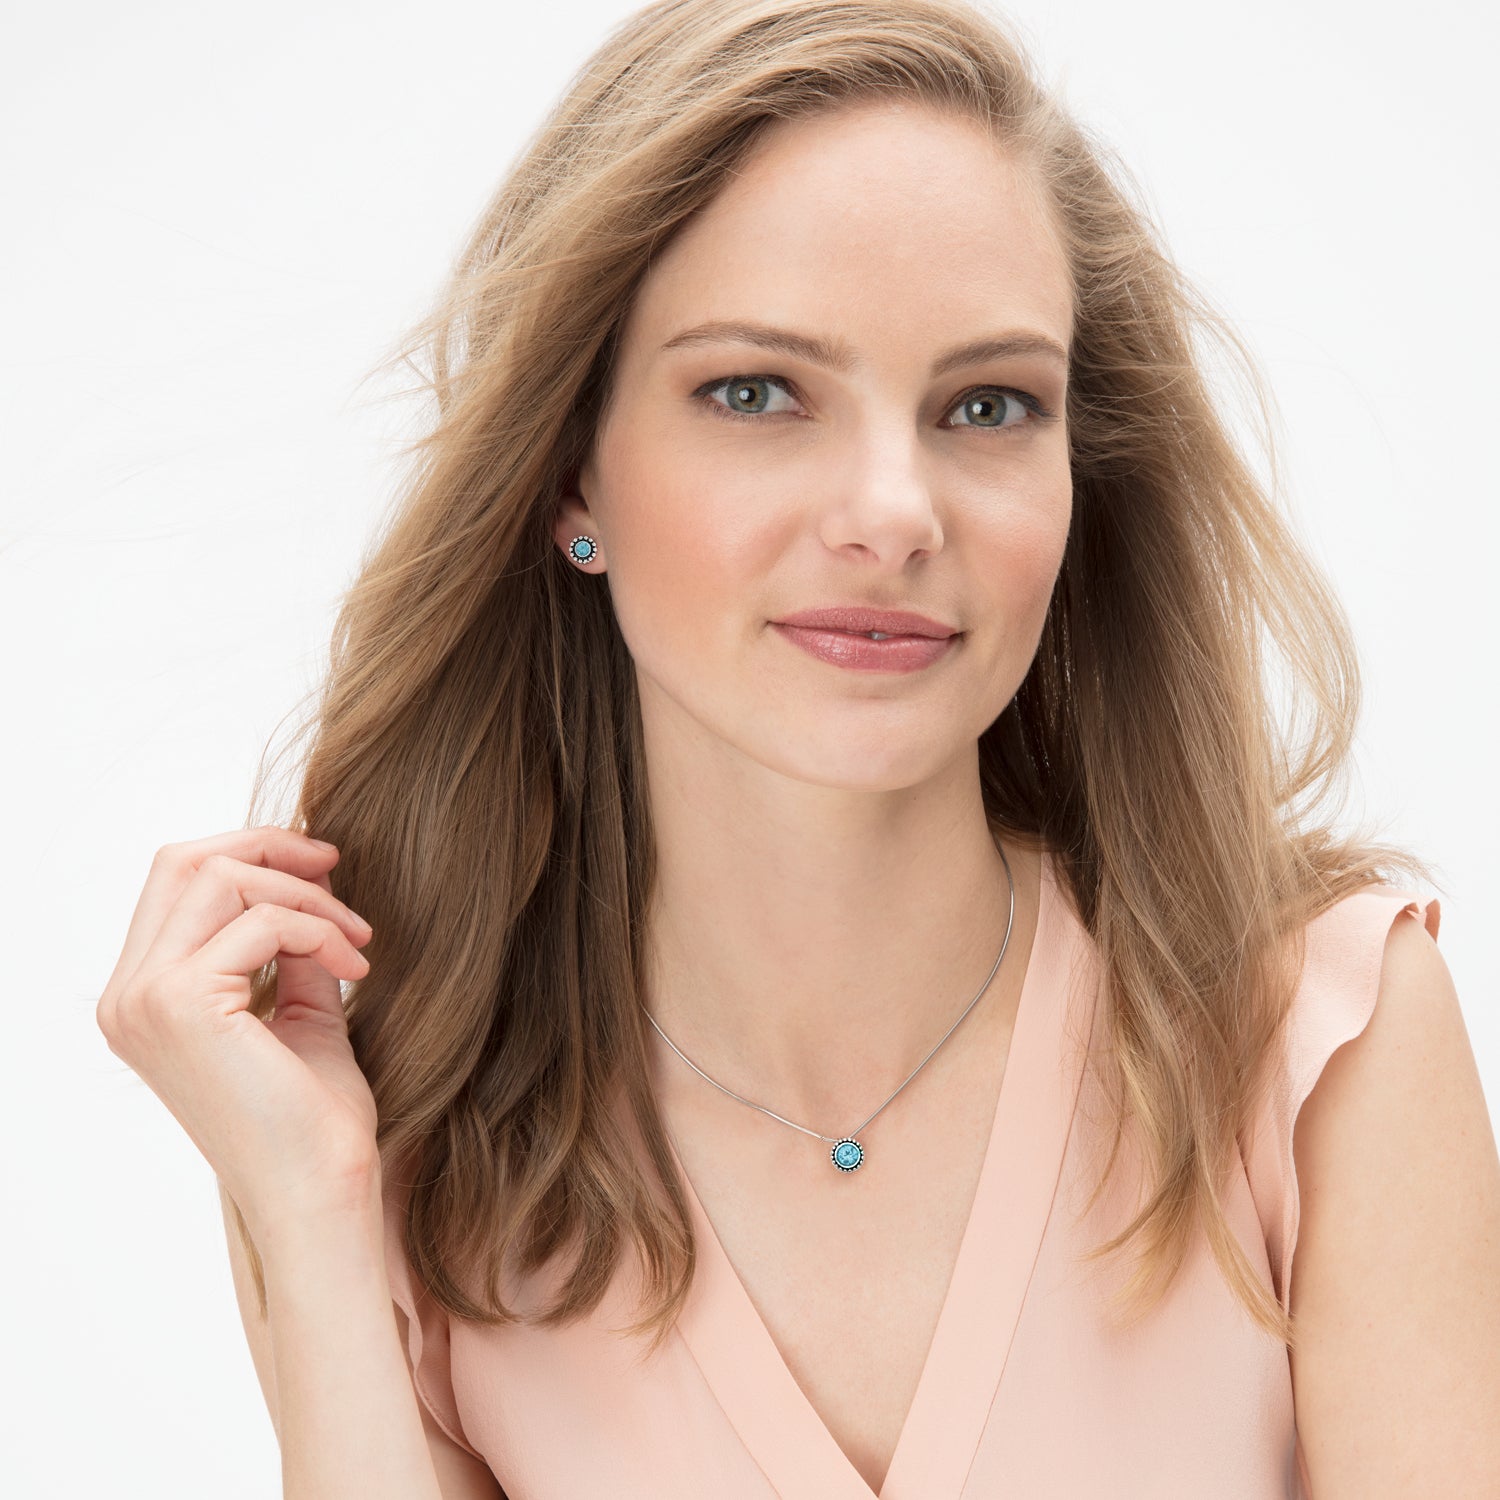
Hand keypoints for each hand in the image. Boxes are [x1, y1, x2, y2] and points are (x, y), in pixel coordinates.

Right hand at [97, 825, 380, 1240]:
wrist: (320, 1189)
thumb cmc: (313, 1116)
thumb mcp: (299, 1008)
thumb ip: (289, 944)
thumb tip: (307, 874)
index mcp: (139, 999)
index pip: (174, 882)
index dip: (249, 853)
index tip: (323, 863)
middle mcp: (125, 997)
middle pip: (183, 862)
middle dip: (268, 847)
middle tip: (337, 865)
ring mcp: (144, 1000)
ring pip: (220, 878)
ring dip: (305, 895)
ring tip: (357, 941)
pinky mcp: (181, 1003)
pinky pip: (261, 920)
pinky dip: (318, 929)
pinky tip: (355, 969)